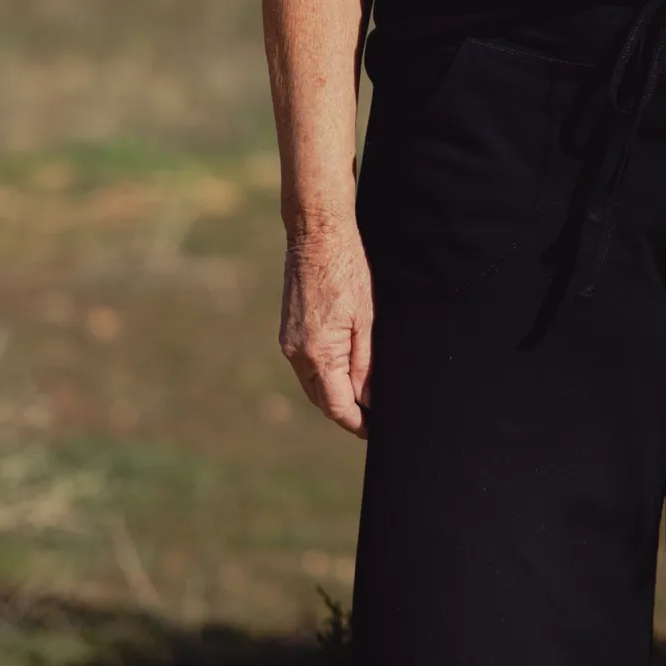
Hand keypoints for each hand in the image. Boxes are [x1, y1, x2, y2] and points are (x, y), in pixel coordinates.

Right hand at [280, 228, 374, 436]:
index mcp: (318, 354)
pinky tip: (344, 369)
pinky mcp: (289, 330)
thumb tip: (369, 400)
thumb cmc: (348, 270)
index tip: (377, 431)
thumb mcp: (367, 319)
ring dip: (335, 394)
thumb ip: (366, 363)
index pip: (337, 406)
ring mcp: (289, 342)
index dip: (358, 423)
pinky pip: (306, 365)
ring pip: (313, 383)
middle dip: (347, 412)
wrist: (316, 234)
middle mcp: (297, 353)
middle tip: (374, 418)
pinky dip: (325, 374)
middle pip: (323, 399)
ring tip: (363, 398)